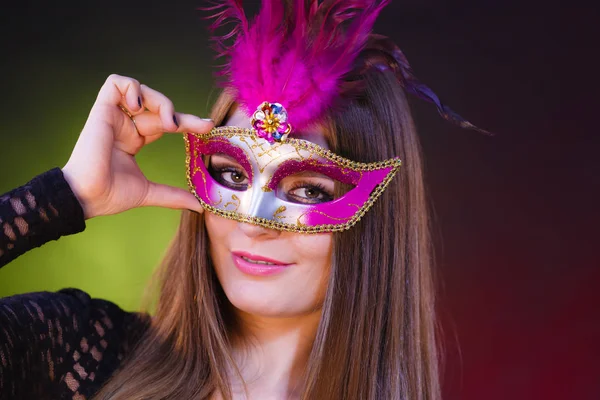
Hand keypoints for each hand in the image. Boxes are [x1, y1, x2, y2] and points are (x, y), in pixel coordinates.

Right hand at [62, 74, 212, 218]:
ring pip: (141, 91)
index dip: (187, 122)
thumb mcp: (150, 192)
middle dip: (183, 115)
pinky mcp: (102, 110)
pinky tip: (139, 108)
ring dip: (160, 101)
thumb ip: (173, 196)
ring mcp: (114, 117)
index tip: (208, 127)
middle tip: (202, 125)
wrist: (88, 196)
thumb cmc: (111, 195)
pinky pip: (115, 83)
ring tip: (168, 123)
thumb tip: (199, 207)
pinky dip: (132, 89)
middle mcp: (125, 126)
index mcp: (134, 140)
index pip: (165, 123)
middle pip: (159, 108)